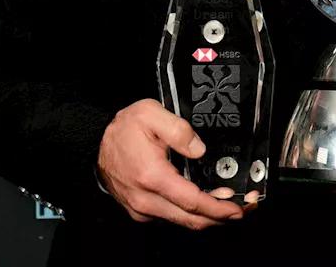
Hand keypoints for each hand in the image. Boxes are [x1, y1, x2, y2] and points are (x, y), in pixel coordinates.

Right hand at [97, 98, 248, 228]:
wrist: (94, 142)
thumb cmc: (121, 129)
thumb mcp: (151, 114)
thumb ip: (179, 130)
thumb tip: (199, 149)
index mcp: (152, 176)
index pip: (192, 202)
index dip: (218, 209)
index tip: (237, 209)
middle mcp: (146, 198)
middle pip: (190, 219)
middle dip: (219, 218)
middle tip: (240, 210)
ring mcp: (141, 207)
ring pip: (181, 222)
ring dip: (206, 218)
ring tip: (226, 207)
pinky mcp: (139, 210)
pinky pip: (170, 217)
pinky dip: (189, 214)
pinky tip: (202, 204)